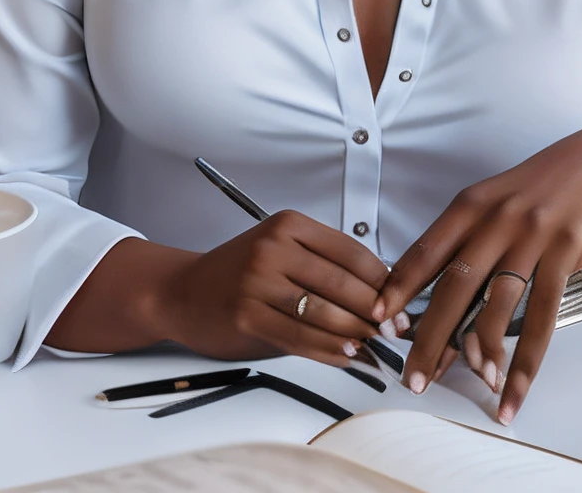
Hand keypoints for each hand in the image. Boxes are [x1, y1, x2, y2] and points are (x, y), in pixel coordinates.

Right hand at [151, 210, 389, 367]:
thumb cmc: (238, 276)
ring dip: (356, 335)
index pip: (351, 252)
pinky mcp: (246, 315)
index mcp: (288, 225)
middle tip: (396, 332)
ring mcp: (257, 281)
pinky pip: (299, 337)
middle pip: (341, 283)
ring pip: (323, 312)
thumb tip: (379, 299)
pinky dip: (329, 350)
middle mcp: (273, 247)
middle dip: (376, 313)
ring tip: (375, 348)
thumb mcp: (280, 255)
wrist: (181, 292)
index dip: (383, 282)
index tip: (401, 304)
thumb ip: (323, 271)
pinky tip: (346, 356)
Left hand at [373, 127, 581, 422]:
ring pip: (495, 306)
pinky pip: (541, 316)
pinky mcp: (565, 252)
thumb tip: (445, 297)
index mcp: (471, 204)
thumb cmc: (542, 187)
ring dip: (482, 353)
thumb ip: (472, 241)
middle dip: (430, 338)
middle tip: (414, 377)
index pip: (425, 251)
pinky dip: (526, 360)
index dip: (398, 288)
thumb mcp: (498, 201)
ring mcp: (531, 235)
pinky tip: (514, 387)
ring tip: (475, 385)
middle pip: (454, 287)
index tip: (378, 320)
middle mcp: (495, 219)